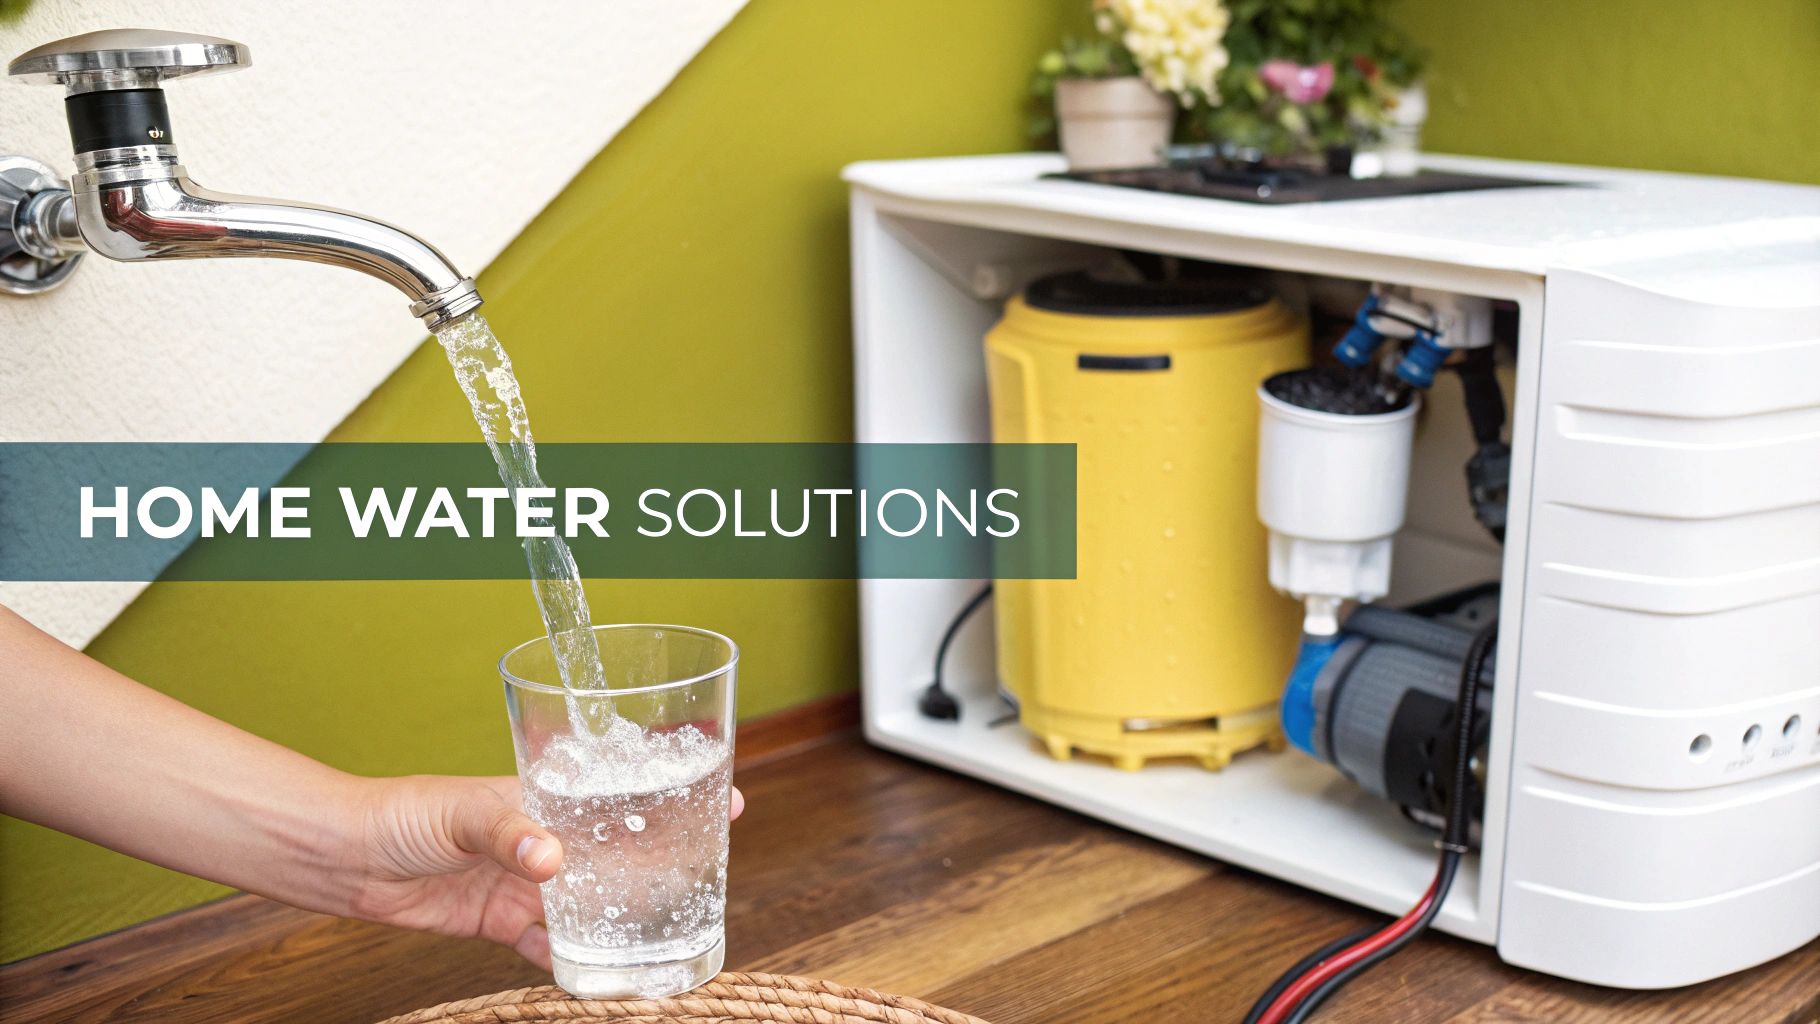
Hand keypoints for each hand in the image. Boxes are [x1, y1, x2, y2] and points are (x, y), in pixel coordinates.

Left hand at [341, 775, 744, 967]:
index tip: (725, 796)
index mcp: (543, 797)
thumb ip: (509, 832)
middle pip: (618, 850)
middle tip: (711, 873)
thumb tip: (552, 860)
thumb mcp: (460, 812)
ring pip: (591, 901)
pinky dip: (572, 960)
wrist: (345, 857)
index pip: (620, 792)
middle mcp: (543, 838)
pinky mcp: (500, 922)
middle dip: (665, 859)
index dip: (673, 792)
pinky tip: (601, 975)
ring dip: (625, 915)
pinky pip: (548, 945)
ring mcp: (525, 882)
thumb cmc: (401, 814)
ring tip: (666, 934)